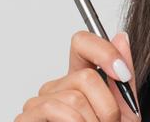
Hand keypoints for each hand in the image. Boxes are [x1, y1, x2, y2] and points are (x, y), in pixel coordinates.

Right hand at [15, 30, 140, 120]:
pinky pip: (55, 109)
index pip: (82, 42)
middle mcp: (56, 87)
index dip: (105, 51)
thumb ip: (123, 75)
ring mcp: (38, 104)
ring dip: (95, 121)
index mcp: (80, 78)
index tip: (123, 73)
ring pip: (74, 96)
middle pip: (86, 76)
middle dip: (108, 106)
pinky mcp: (26, 120)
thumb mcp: (124, 109)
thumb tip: (121, 36)